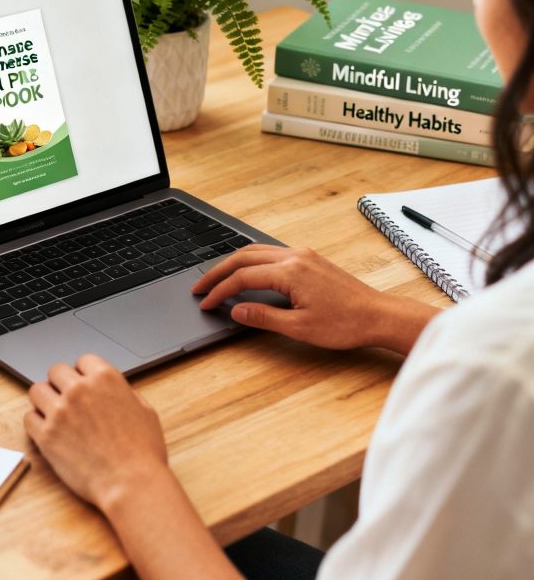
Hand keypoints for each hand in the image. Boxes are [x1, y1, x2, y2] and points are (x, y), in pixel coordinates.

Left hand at [25, 355, 168, 511]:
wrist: (132, 484)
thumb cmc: (143, 452)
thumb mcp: (145, 411)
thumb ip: (124, 393)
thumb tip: (114, 391)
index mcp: (105, 378)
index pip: (83, 360)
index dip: (84, 374)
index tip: (84, 385)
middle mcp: (79, 389)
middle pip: (56, 371)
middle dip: (62, 384)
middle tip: (68, 400)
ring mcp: (60, 411)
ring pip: (36, 390)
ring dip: (45, 400)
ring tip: (54, 414)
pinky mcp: (46, 435)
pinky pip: (29, 418)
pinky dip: (36, 424)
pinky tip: (48, 431)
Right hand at [192, 244, 437, 353]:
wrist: (379, 316)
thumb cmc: (345, 324)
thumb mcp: (300, 328)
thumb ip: (264, 317)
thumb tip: (236, 310)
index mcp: (290, 272)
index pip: (242, 277)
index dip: (219, 291)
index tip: (205, 303)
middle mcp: (294, 257)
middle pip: (244, 257)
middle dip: (218, 272)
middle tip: (200, 287)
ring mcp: (303, 255)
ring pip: (256, 251)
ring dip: (233, 264)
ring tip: (216, 279)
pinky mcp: (310, 259)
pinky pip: (271, 253)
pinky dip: (251, 261)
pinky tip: (246, 272)